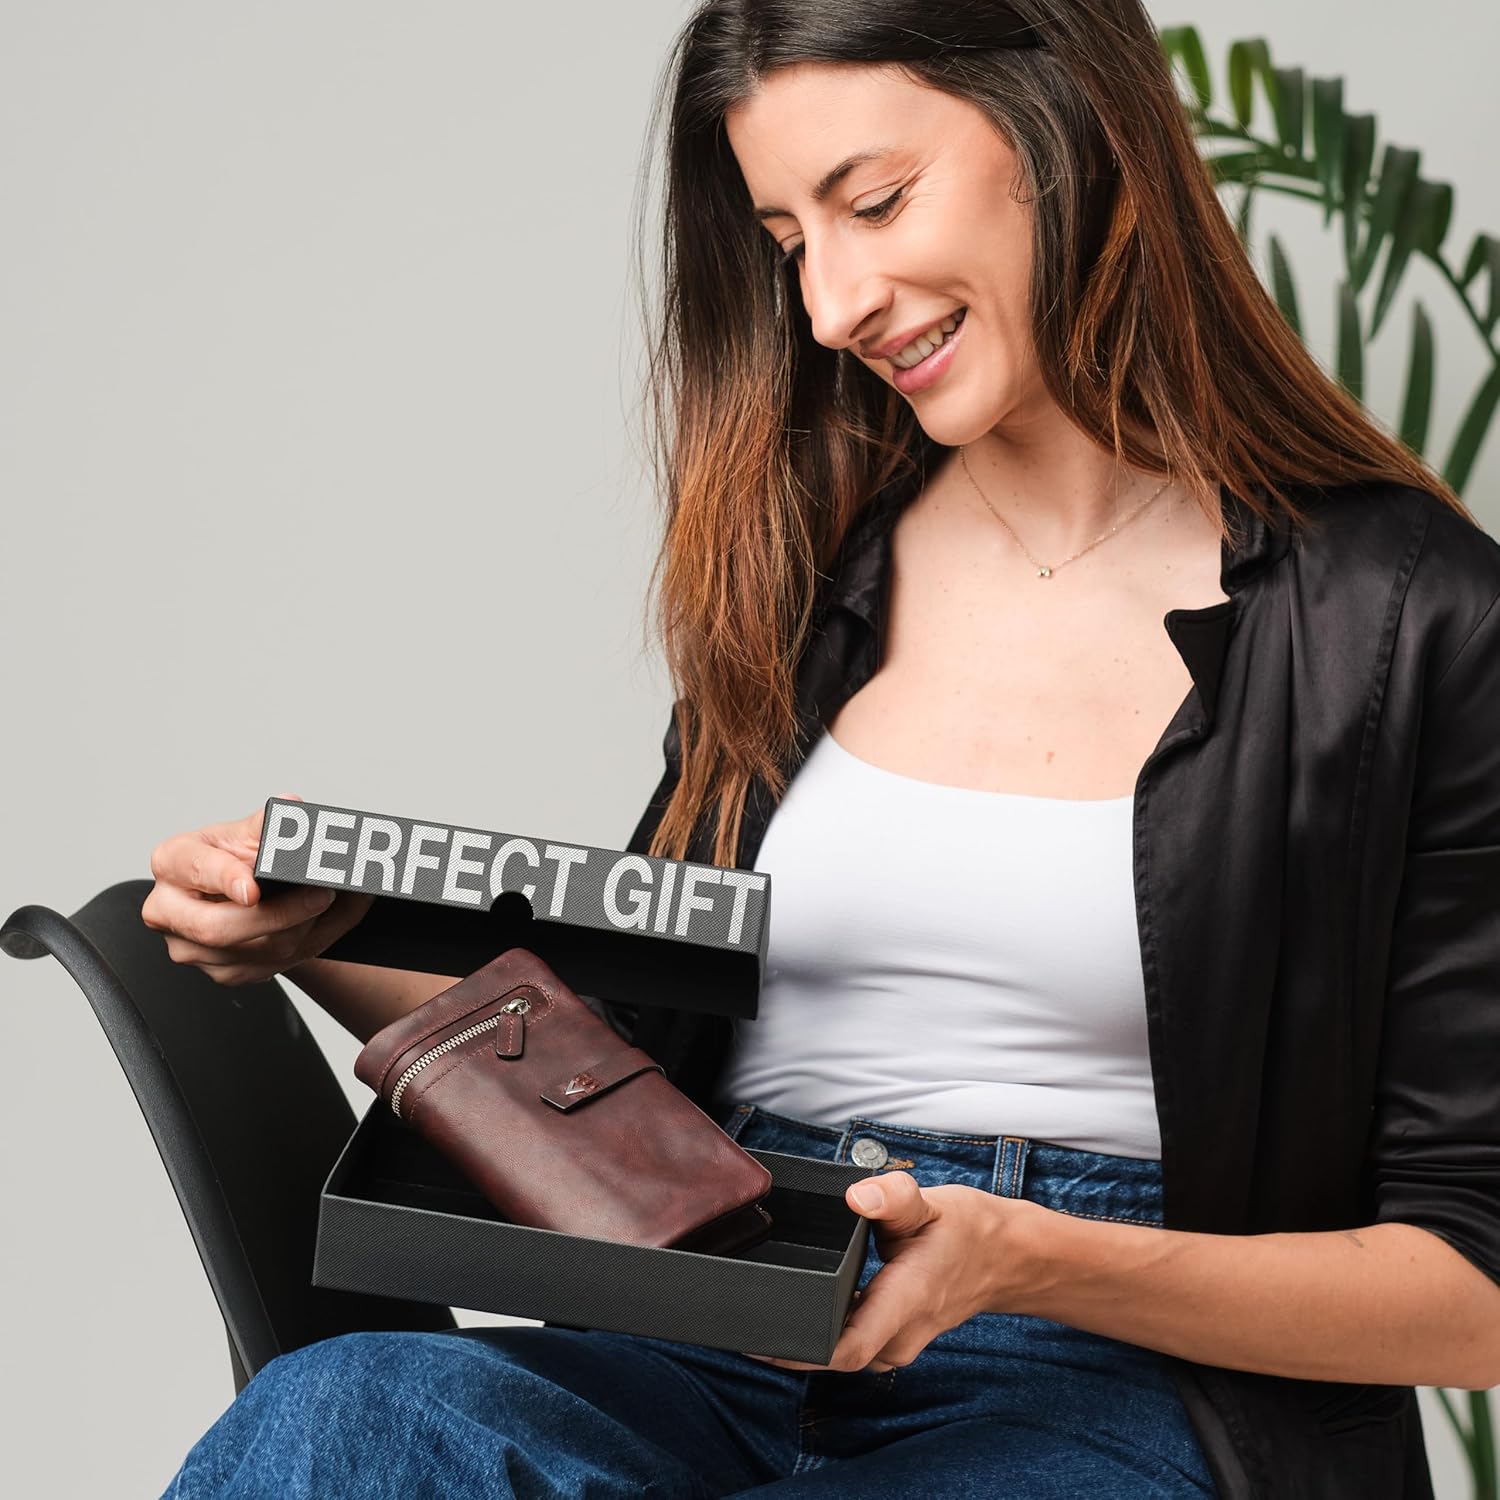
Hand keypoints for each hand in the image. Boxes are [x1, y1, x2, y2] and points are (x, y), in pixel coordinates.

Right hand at [142, 795, 372, 983]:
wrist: (242, 892)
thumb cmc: (233, 857)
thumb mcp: (245, 832)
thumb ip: (265, 822)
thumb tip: (290, 807)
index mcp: (172, 864)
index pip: (193, 870)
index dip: (224, 879)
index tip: (254, 889)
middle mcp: (170, 911)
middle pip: (219, 928)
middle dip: (280, 914)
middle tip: (322, 895)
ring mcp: (192, 948)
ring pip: (254, 952)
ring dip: (304, 930)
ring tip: (334, 902)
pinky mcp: (222, 972)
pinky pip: (272, 966)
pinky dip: (310, 943)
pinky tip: (327, 921)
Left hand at [742, 1172, 1041, 1373]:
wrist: (1007, 1258)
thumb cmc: (969, 1230)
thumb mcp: (932, 1202)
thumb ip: (892, 1196)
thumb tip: (855, 1195)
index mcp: (906, 1301)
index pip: (848, 1349)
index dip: (799, 1353)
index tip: (758, 1341)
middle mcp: (901, 1333)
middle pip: (835, 1358)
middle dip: (787, 1346)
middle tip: (741, 1319)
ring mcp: (900, 1341)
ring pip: (843, 1354)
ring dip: (805, 1341)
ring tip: (760, 1314)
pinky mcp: (896, 1337)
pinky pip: (853, 1346)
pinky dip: (826, 1334)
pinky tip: (803, 1309)